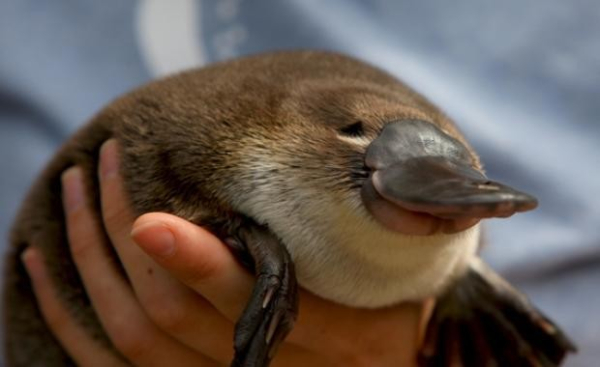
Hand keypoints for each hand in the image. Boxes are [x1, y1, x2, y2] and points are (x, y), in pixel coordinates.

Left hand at [22, 139, 429, 365]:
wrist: (388, 359)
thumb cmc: (400, 306)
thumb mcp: (400, 275)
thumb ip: (364, 236)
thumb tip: (340, 173)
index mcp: (332, 338)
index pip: (245, 304)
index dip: (196, 263)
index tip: (150, 217)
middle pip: (169, 317)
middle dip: (121, 236)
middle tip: (106, 161)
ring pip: (130, 338)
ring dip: (87, 262)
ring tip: (73, 189)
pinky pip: (111, 364)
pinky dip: (68, 317)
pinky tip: (43, 263)